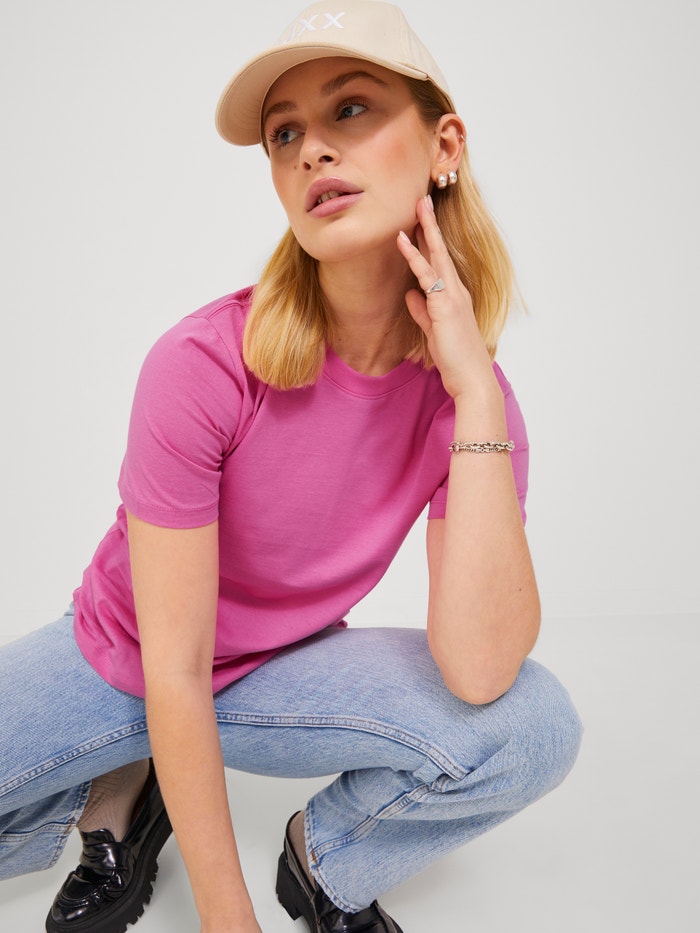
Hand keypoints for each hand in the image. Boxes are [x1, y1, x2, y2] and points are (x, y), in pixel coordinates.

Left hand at [397, 196, 494, 400]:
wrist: (471, 378)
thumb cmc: (455, 359)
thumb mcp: (433, 332)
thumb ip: (422, 312)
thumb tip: (410, 295)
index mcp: (454, 297)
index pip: (440, 262)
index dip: (430, 241)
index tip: (421, 220)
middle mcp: (456, 291)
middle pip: (441, 251)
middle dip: (430, 224)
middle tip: (423, 198)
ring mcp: (452, 296)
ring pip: (436, 255)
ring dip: (425, 229)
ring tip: (417, 204)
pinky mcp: (444, 305)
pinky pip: (426, 275)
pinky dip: (413, 256)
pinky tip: (402, 239)